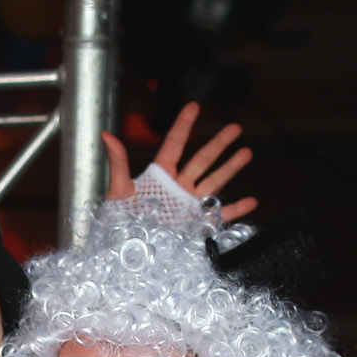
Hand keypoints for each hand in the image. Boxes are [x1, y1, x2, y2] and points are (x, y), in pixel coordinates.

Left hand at [103, 103, 257, 221]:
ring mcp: (188, 204)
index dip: (183, 125)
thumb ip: (118, 162)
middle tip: (235, 127)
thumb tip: (106, 135)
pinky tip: (251, 202)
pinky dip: (235, 209)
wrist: (126, 250)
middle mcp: (177, 187)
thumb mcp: (118, 190)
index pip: (174, 144)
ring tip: (246, 152)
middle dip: (219, 143)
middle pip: (202, 159)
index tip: (194, 106)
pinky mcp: (195, 223)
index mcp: (159, 175)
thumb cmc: (119, 221)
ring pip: (214, 181)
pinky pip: (219, 215)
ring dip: (231, 167)